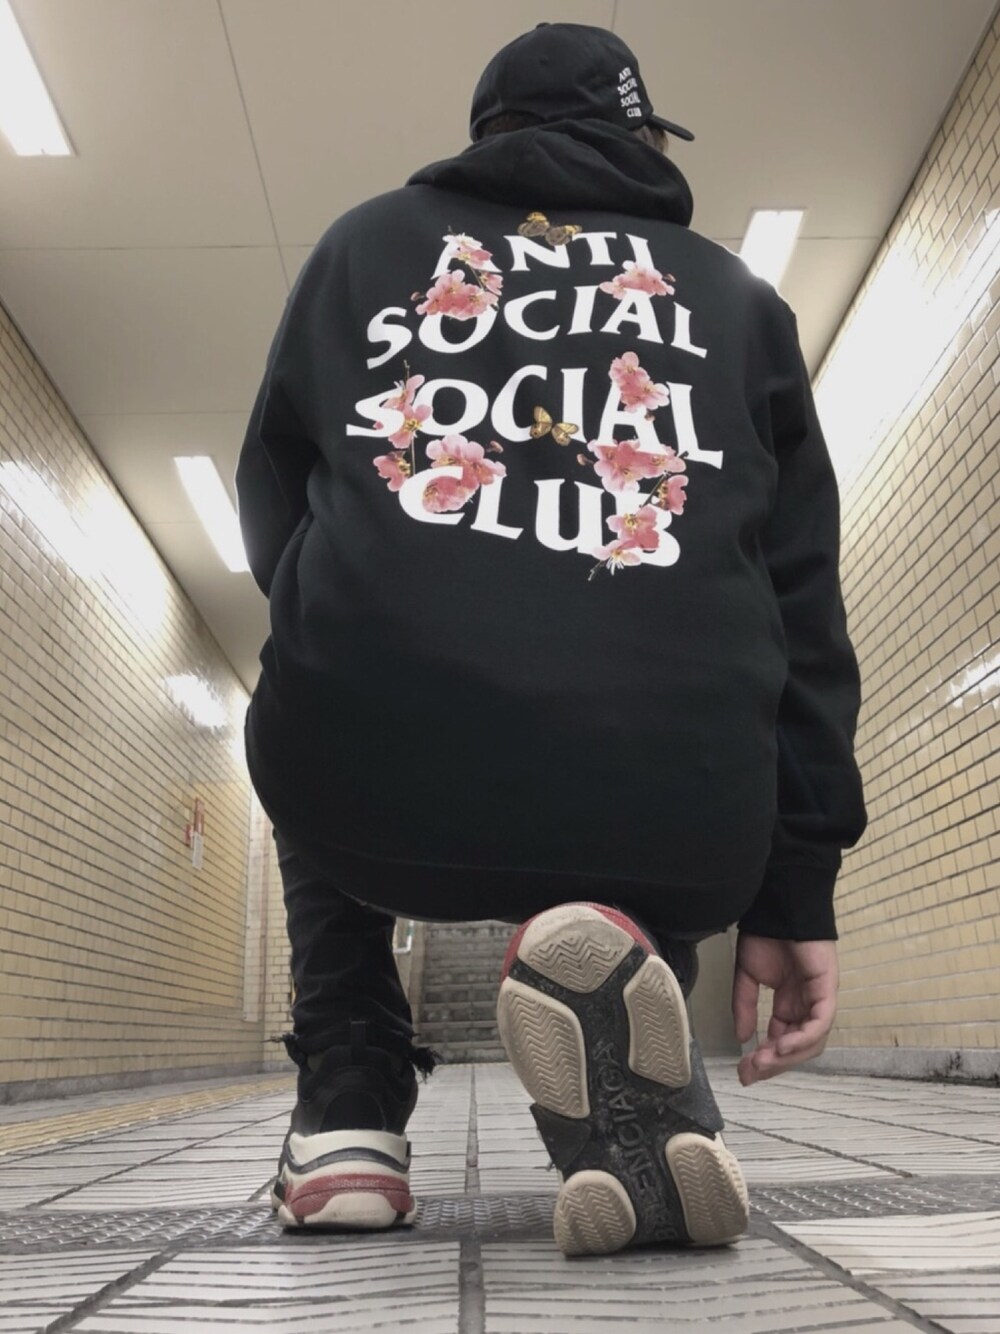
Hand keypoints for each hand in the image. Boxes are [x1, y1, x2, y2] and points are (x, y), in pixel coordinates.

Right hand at [732, 934, 837, 1085]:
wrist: (778, 907)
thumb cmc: (766, 934)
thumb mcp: (747, 976)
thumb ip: (745, 1007)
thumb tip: (742, 1037)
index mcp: (790, 1003)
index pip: (782, 1040)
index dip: (765, 1058)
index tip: (744, 1070)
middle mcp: (806, 1005)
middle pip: (797, 1047)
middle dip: (773, 1064)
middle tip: (750, 1073)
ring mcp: (819, 999)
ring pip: (811, 1041)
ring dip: (787, 1056)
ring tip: (763, 1062)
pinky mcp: (827, 991)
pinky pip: (819, 1023)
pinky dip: (802, 1038)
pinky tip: (782, 1046)